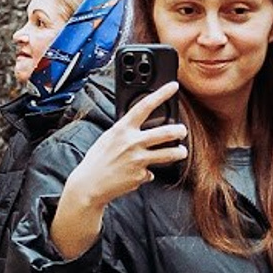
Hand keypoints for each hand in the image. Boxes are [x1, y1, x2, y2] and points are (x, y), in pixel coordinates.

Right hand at [50, 82, 186, 260]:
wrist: (89, 184)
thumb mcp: (108, 138)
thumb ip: (124, 132)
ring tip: (181, 152)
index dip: (161, 94)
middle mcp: (132, 143)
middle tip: (182, 131)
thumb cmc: (97, 160)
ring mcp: (138, 160)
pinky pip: (150, 172)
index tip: (173, 87)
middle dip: (179, 131)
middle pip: (165, 132)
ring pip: (169, 154)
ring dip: (178, 152)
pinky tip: (136, 173)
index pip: (144, 106)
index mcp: (122, 129)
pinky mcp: (140, 176)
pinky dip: (146, 173)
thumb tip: (138, 126)